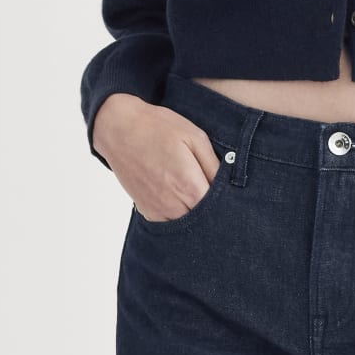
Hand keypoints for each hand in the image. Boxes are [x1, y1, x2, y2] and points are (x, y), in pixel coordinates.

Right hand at [92, 94, 221, 222]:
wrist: (121, 129)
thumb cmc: (160, 128)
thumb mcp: (195, 137)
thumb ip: (214, 165)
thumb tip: (230, 184)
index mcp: (188, 185)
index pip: (218, 208)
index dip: (228, 202)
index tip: (233, 194)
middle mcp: (172, 204)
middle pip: (203, 220)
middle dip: (213, 211)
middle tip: (218, 193)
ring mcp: (157, 210)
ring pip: (186, 225)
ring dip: (196, 214)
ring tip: (198, 192)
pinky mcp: (146, 211)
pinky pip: (170, 222)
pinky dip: (179, 215)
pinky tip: (182, 198)